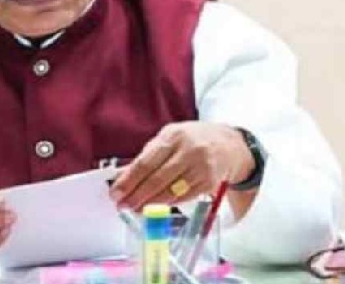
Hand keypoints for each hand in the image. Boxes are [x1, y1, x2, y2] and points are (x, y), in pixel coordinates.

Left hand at [108, 122, 253, 210]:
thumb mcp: (170, 138)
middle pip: (157, 179)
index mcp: (172, 135)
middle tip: (123, 205)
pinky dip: (167, 204)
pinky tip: (156, 207)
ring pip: (170, 191)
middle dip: (136, 195)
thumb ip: (148, 156)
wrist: (229, 144)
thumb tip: (122, 176)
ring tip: (136, 209)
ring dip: (150, 203)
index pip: (145, 162)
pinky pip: (183, 198)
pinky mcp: (209, 182)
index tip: (115, 193)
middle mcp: (188, 150)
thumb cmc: (192, 140)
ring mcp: (200, 167)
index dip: (128, 181)